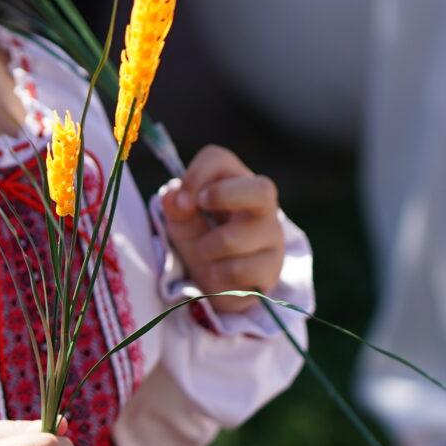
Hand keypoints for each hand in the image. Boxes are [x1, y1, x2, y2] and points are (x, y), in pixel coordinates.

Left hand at [159, 145, 286, 302]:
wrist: (222, 285)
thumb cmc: (205, 243)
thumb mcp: (184, 224)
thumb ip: (177, 209)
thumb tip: (172, 197)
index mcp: (236, 183)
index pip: (219, 160)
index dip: (197, 174)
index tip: (181, 200)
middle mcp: (262, 206)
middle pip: (261, 189)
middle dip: (222, 195)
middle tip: (200, 207)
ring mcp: (272, 236)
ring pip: (233, 239)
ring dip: (206, 248)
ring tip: (205, 254)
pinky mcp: (271, 268)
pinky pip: (237, 270)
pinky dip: (217, 275)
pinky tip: (220, 275)